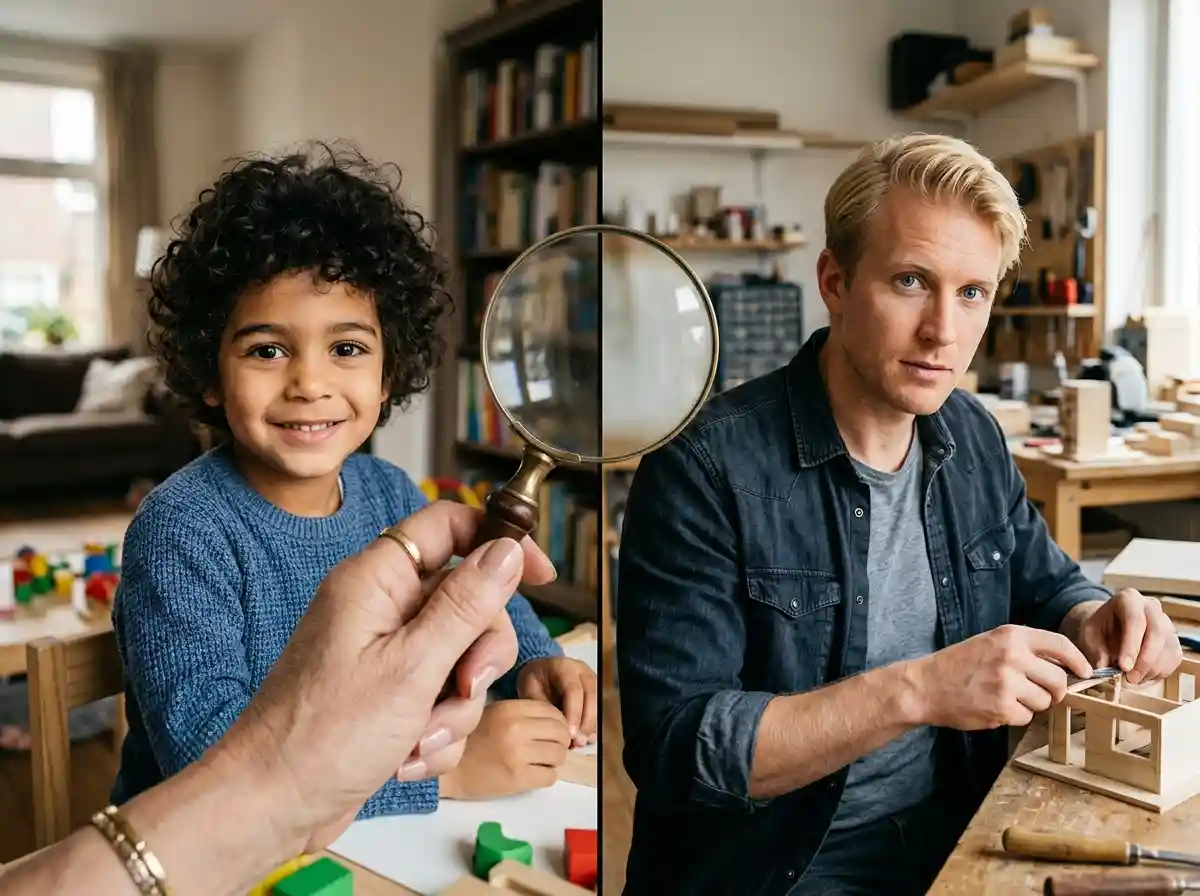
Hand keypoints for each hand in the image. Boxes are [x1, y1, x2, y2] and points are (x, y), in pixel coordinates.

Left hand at [212, 500, 556, 854]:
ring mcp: (385, 653)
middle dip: (477, 656)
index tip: (540, 575)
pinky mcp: (388, 695)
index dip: (498, 542)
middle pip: (469, 603)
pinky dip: (436, 732)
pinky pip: (441, 699)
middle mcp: (382, 608)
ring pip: (461, 659)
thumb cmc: (323, 734)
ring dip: (454, 707)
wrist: (271, 806)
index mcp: (378, 580)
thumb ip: (465, 604)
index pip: (449, 526)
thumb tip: (507, 549)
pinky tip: (406, 757)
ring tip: (419, 738)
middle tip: (463, 687)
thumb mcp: (412, 666)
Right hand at [438, 699, 570, 799]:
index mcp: (511, 709)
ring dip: (553, 761)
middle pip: (560, 733)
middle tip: (548, 750)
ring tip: (539, 763)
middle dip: (559, 743)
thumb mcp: (495, 714)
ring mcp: (518, 753)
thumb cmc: (471, 742)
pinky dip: (545, 777)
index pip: (554, 712)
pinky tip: (532, 775)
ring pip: (558, 755)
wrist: (447, 772)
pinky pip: (550, 777)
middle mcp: (517, 728)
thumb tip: (555, 721)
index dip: (557, 724)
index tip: (550, 734)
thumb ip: (523, 714)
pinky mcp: (518, 778)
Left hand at [517, 656, 598, 746]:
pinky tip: (586, 739)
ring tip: (581, 743)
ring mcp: (592, 680)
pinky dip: (593, 725)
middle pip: (591, 696)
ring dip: (591, 725)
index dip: (574, 713)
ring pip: (599, 703)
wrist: (540, 671)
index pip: (573, 689)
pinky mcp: (596, 691)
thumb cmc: (535, 682)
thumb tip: (558, 731)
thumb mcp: (531, 691)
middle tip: (578, 742)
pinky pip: (599, 709)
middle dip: (586, 722)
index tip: (570, 734)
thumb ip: (544, 708)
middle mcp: (582, 671)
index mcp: (564, 667)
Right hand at [909, 624, 1092, 728]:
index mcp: (1011, 636)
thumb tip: (1064, 667)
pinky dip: (1015, 716)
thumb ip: (1024, 650)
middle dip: (1054, 691)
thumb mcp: (991, 643)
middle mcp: (1012, 656)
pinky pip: (1026, 717)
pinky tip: (995, 707)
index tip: (1085, 672)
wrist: (926, 686)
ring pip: (1044, 701)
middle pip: (1059, 679)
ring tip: (1006, 697)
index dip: (1078, 661)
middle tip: (1040, 693)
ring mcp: (1007, 683)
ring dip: (1032, 704)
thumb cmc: (959, 664)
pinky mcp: (1001, 708)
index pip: (1060, 645)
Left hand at [1074, 589, 1182, 684]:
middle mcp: (1151, 607)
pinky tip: (1142, 675)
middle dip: (1144, 660)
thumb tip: (1106, 669)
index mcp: (1128, 599)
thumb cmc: (1099, 630)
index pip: (1135, 620)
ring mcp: (1166, 623)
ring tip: (1132, 678)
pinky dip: (1159, 672)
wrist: (1108, 629)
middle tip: (1130, 678)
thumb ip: (1097, 651)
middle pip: (1157, 633)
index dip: (1131, 645)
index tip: (1123, 667)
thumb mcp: (1089, 636)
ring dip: (1151, 669)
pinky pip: (1173, 659)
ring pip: (1167, 648)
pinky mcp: (1173, 640)